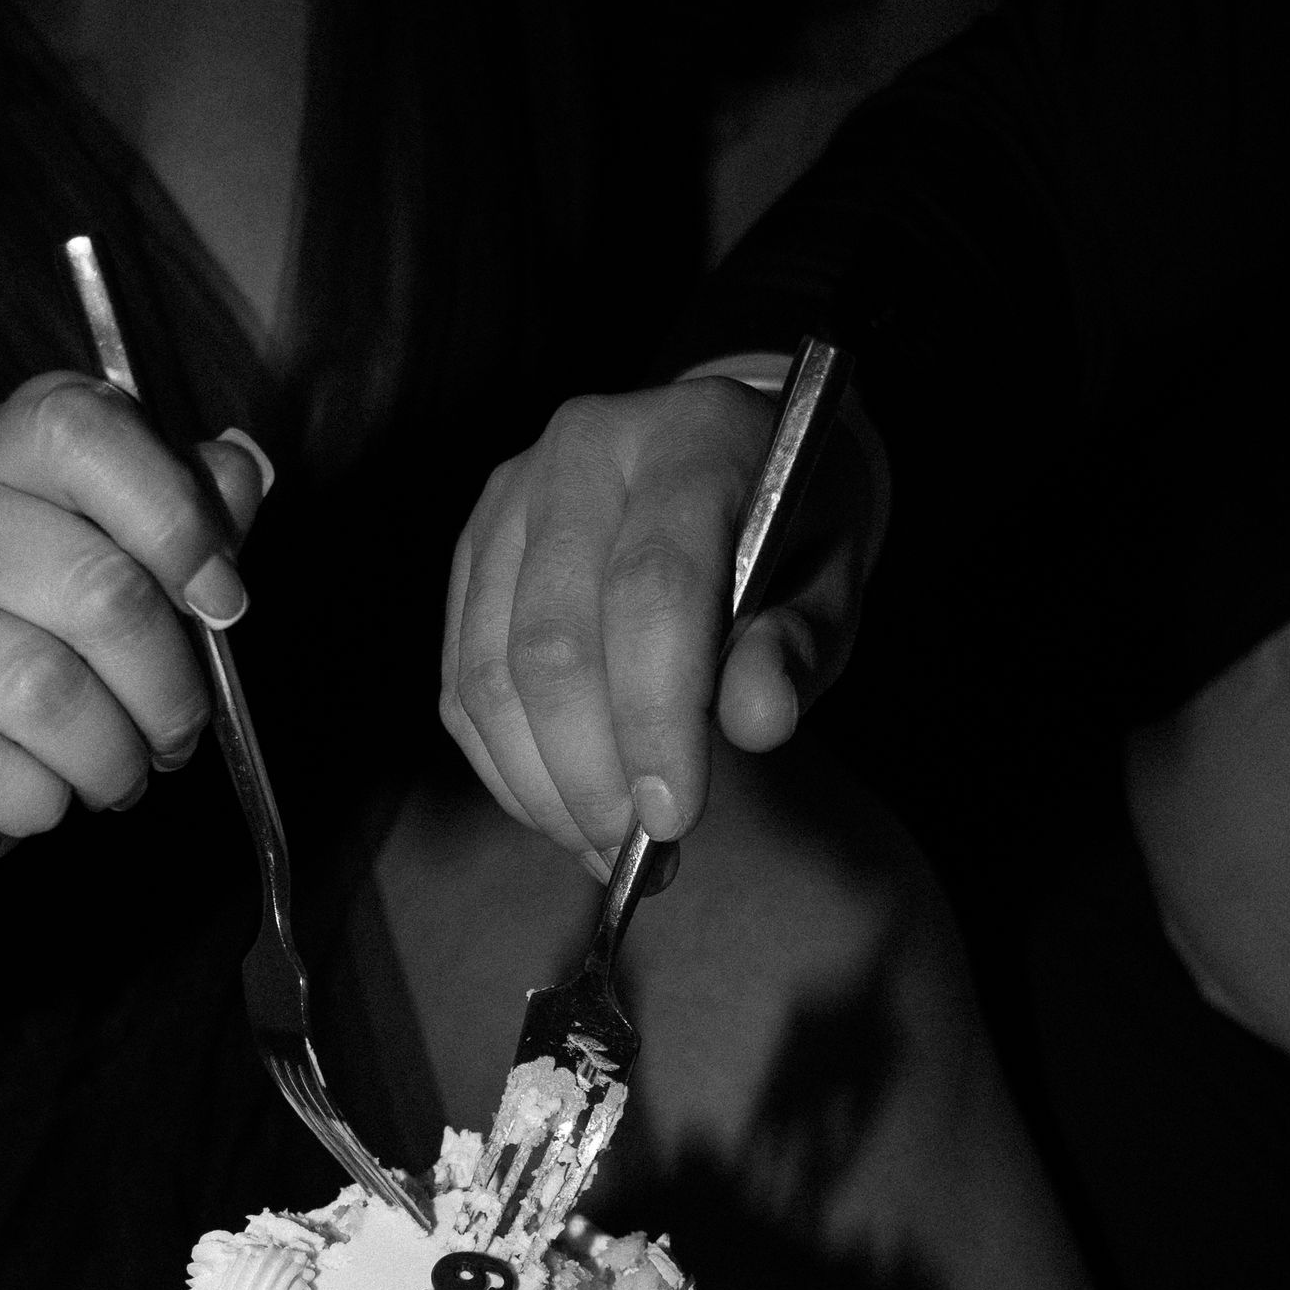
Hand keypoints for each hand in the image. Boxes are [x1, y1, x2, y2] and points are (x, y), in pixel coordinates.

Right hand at [0, 373, 269, 883]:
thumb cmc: (39, 651)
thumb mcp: (123, 567)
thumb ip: (183, 515)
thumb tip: (238, 472)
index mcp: (0, 453)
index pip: (83, 429)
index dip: (175, 515)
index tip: (222, 600)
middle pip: (97, 587)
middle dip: (170, 687)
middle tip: (177, 731)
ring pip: (48, 692)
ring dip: (114, 757)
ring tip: (119, 773)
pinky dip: (47, 803)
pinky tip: (46, 795)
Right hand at [441, 377, 882, 877]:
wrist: (729, 467)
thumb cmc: (787, 536)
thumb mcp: (828, 582)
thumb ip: (798, 645)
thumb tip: (759, 721)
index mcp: (687, 437)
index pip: (653, 586)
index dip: (655, 716)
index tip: (674, 817)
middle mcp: (580, 449)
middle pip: (554, 640)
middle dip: (591, 772)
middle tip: (636, 853)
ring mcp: (508, 500)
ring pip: (490, 675)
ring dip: (543, 788)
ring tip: (603, 849)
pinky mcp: (470, 557)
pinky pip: (462, 689)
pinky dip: (508, 771)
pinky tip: (562, 813)